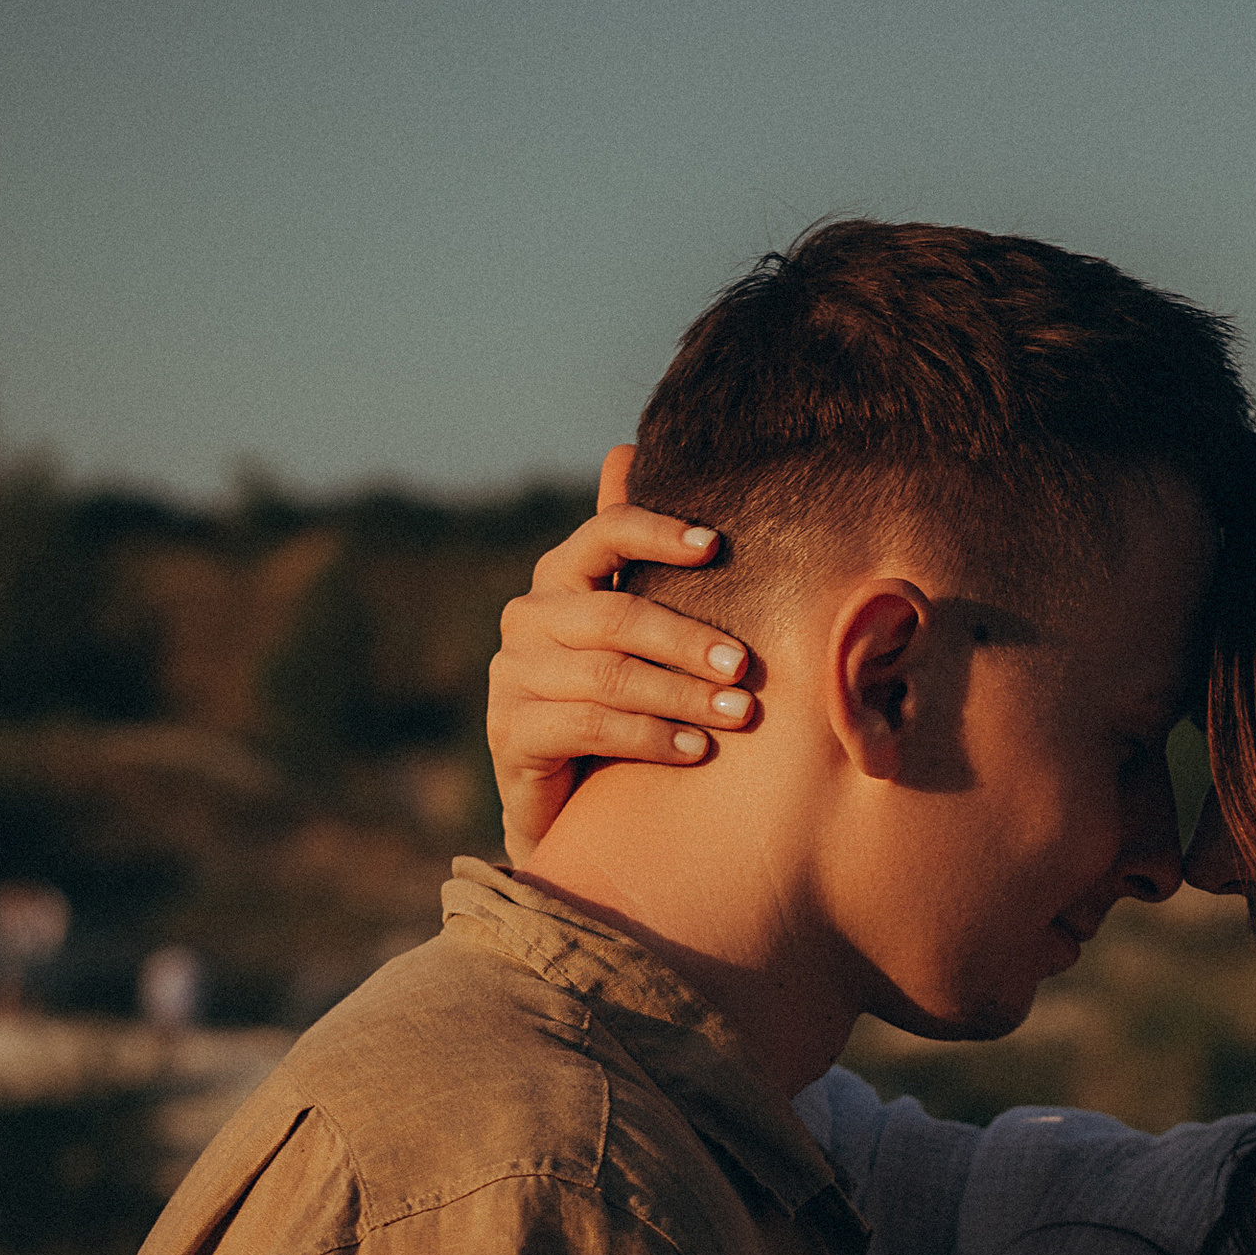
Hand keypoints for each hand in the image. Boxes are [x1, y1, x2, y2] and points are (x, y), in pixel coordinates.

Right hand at [486, 450, 763, 858]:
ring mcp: (512, 675)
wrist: (568, 802)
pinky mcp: (510, 731)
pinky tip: (694, 750)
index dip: (656, 533)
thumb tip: (627, 451)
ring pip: (609, 675)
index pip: (603, 535)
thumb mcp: (638, 637)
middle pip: (615, 615)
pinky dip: (649, 737)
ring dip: (681, 695)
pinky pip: (589, 725)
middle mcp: (528, 618)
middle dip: (688, 639)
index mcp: (559, 579)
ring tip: (738, 713)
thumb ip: (641, 564)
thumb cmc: (618, 705)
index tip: (715, 545)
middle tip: (746, 665)